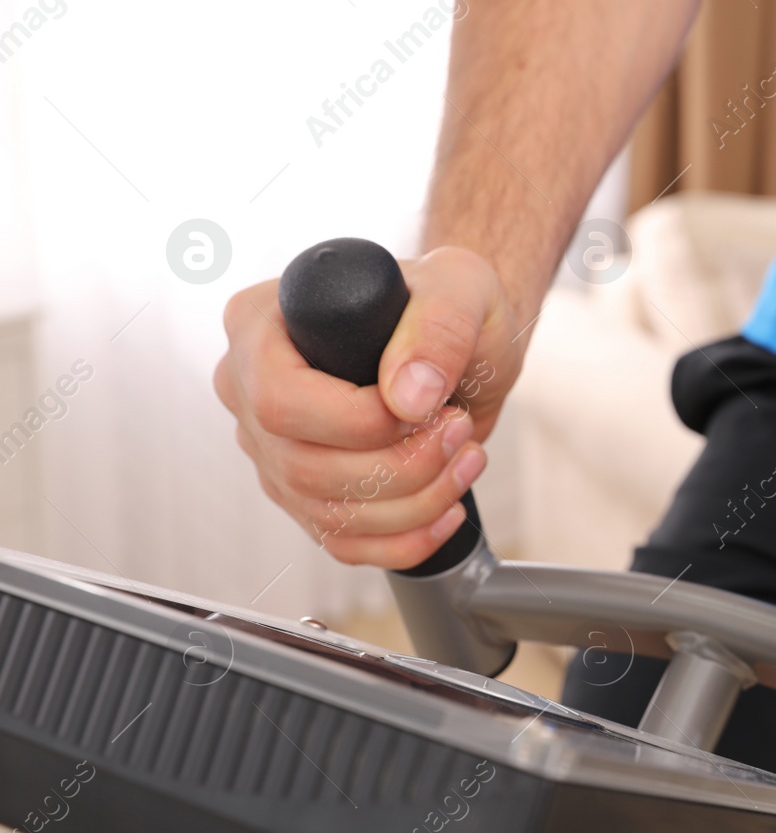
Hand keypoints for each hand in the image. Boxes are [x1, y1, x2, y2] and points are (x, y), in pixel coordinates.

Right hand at [215, 246, 525, 567]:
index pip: (280, 400)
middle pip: (303, 467)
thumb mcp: (460, 288)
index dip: (358, 421)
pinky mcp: (306, 496)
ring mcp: (273, 451)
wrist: (465, 346)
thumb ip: (438, 328)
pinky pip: (344, 543)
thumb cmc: (448, 302)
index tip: (427, 409)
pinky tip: (448, 506)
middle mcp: (250, 391)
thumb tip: (408, 397)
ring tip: (468, 457)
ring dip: (416, 502)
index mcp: (260, 326)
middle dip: (401, 466)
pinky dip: (407, 540)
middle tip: (460, 431)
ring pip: (327, 514)